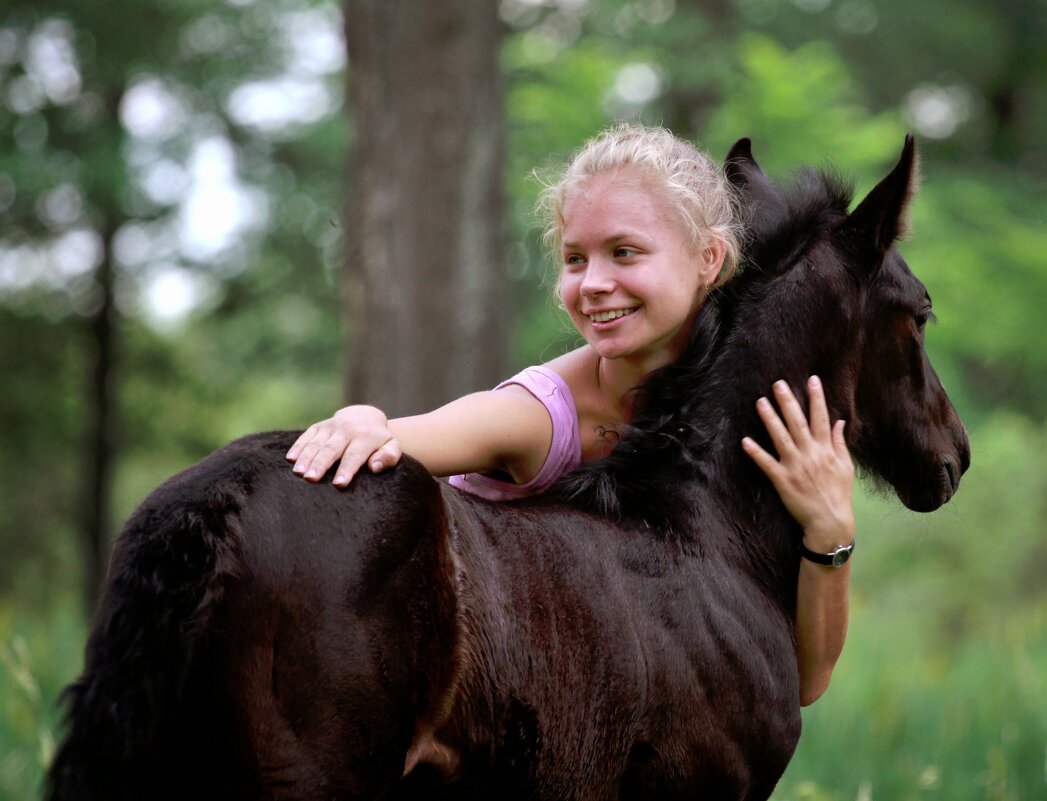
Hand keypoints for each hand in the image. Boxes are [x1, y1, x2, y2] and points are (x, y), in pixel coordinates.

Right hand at [286, 405, 401, 487]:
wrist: (365, 416)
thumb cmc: (379, 441)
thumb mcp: (391, 446)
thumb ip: (389, 456)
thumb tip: (375, 467)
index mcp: (366, 437)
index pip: (354, 455)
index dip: (346, 470)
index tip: (338, 484)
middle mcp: (347, 429)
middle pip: (332, 449)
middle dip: (321, 464)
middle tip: (311, 479)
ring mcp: (331, 426)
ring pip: (317, 443)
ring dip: (306, 458)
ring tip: (298, 472)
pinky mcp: (318, 426)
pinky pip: (306, 436)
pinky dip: (298, 447)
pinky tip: (291, 459)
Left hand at [741, 376, 854, 549]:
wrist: (830, 521)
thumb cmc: (838, 494)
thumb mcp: (846, 467)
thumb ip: (840, 443)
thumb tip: (840, 422)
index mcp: (826, 449)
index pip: (821, 418)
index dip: (816, 398)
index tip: (812, 380)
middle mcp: (811, 454)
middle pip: (798, 423)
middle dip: (788, 402)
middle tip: (777, 383)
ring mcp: (795, 467)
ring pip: (780, 438)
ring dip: (770, 419)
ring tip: (760, 402)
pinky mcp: (782, 480)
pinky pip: (767, 464)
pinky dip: (756, 452)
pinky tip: (745, 441)